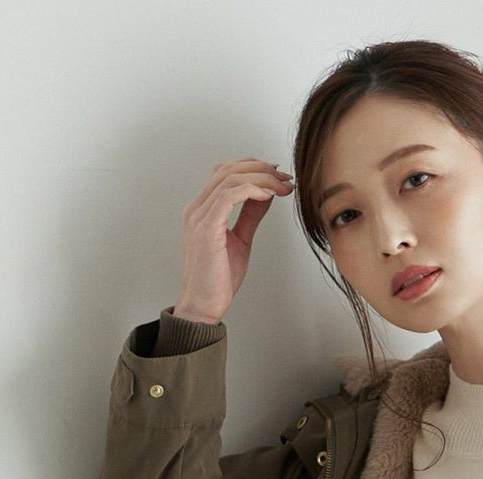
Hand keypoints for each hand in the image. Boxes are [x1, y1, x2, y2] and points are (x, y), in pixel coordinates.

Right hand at [174, 157, 294, 324]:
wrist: (203, 306)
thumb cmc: (217, 279)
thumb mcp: (240, 240)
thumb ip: (250, 216)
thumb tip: (266, 195)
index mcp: (203, 209)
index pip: (225, 172)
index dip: (253, 167)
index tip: (278, 175)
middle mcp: (197, 208)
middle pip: (228, 169)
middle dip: (261, 168)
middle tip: (285, 178)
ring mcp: (199, 217)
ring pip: (229, 178)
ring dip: (261, 178)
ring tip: (282, 186)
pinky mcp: (206, 229)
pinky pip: (228, 196)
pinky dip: (251, 190)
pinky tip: (269, 195)